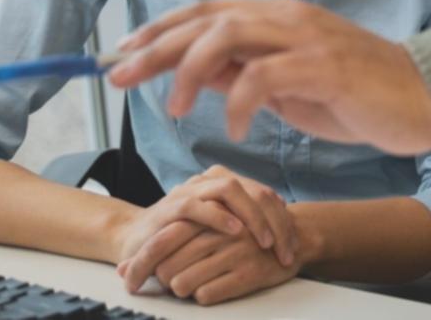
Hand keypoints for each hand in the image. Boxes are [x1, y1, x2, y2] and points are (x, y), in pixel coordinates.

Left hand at [107, 0, 430, 154]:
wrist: (422, 98)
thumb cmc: (358, 94)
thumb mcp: (291, 86)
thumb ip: (248, 73)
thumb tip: (198, 74)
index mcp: (279, 17)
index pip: (206, 12)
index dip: (161, 28)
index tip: (124, 51)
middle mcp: (288, 18)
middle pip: (207, 20)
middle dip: (156, 47)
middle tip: (119, 75)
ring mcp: (307, 38)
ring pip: (229, 34)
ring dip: (189, 69)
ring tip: (172, 105)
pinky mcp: (324, 67)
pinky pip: (264, 77)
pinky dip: (237, 102)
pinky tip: (232, 127)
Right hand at [112, 166, 296, 289]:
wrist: (137, 240)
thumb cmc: (185, 236)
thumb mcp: (219, 227)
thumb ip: (245, 219)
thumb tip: (285, 220)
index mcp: (225, 183)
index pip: (263, 193)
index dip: (283, 219)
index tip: (293, 246)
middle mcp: (210, 180)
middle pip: (253, 189)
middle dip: (275, 220)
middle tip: (286, 250)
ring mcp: (190, 190)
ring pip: (230, 189)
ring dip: (252, 216)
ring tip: (265, 241)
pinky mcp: (171, 206)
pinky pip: (198, 206)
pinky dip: (218, 217)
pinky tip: (235, 231)